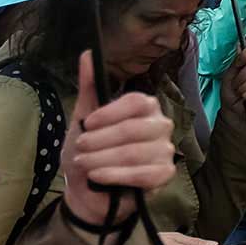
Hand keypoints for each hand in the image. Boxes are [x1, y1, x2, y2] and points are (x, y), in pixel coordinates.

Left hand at [59, 52, 174, 230]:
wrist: (87, 191)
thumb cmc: (88, 153)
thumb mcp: (83, 119)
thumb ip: (89, 87)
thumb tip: (87, 53)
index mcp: (144, 108)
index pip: (136, 101)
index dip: (109, 113)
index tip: (87, 124)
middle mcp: (161, 126)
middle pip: (134, 129)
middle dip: (100, 141)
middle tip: (80, 148)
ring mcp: (166, 151)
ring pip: (135, 152)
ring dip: (102, 160)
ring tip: (85, 164)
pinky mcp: (164, 175)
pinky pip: (144, 174)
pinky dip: (116, 175)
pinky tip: (99, 177)